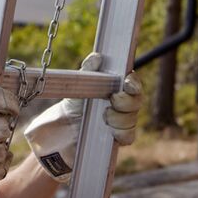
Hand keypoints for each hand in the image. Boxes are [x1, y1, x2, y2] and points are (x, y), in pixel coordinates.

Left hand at [22, 53, 142, 182]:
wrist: (60, 132)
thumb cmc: (72, 106)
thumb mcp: (77, 86)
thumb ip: (87, 71)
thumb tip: (97, 56)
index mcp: (114, 89)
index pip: (133, 84)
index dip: (134, 82)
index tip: (127, 82)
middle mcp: (121, 106)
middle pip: (137, 101)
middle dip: (127, 101)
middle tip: (113, 100)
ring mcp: (120, 123)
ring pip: (132, 119)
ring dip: (119, 118)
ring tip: (104, 117)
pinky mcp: (116, 140)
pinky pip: (129, 136)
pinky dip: (120, 133)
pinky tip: (108, 130)